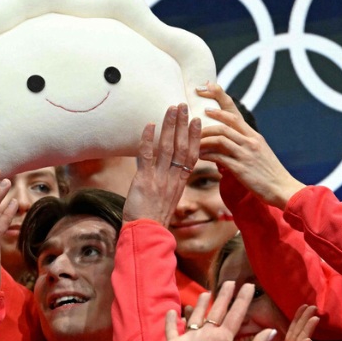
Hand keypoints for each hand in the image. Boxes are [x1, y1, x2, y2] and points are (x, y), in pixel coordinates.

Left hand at [122, 104, 200, 224]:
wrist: (146, 234)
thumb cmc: (153, 219)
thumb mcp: (168, 200)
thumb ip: (170, 184)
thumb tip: (170, 173)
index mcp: (180, 182)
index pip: (191, 154)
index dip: (195, 136)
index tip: (198, 121)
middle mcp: (172, 178)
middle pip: (181, 146)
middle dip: (183, 124)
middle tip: (184, 106)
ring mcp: (159, 178)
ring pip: (166, 147)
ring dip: (169, 126)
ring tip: (171, 109)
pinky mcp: (144, 180)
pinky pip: (146, 156)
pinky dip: (147, 140)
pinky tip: (149, 125)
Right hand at [162, 281, 276, 340]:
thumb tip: (272, 331)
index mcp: (223, 340)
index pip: (235, 315)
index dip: (242, 301)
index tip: (250, 286)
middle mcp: (208, 337)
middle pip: (218, 312)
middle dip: (224, 297)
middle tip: (230, 280)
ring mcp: (190, 340)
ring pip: (197, 317)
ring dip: (201, 305)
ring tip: (206, 292)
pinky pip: (172, 329)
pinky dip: (172, 320)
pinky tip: (173, 311)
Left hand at [196, 83, 302, 208]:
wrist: (282, 189)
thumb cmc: (269, 174)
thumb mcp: (259, 153)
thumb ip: (245, 144)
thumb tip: (226, 142)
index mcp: (254, 136)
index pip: (235, 114)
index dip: (219, 104)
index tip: (206, 102)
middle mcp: (250, 141)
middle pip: (226, 123)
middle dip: (207, 120)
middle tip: (193, 120)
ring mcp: (246, 154)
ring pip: (221, 138)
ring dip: (204, 138)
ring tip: (193, 140)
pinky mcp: (241, 169)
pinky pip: (219, 157)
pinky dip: (207, 155)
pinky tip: (198, 156)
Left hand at [271, 304, 318, 340]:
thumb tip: (278, 332)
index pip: (294, 328)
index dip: (299, 316)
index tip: (305, 305)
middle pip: (299, 331)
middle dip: (307, 319)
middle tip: (314, 307)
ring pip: (300, 340)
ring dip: (308, 329)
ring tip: (315, 319)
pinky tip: (308, 340)